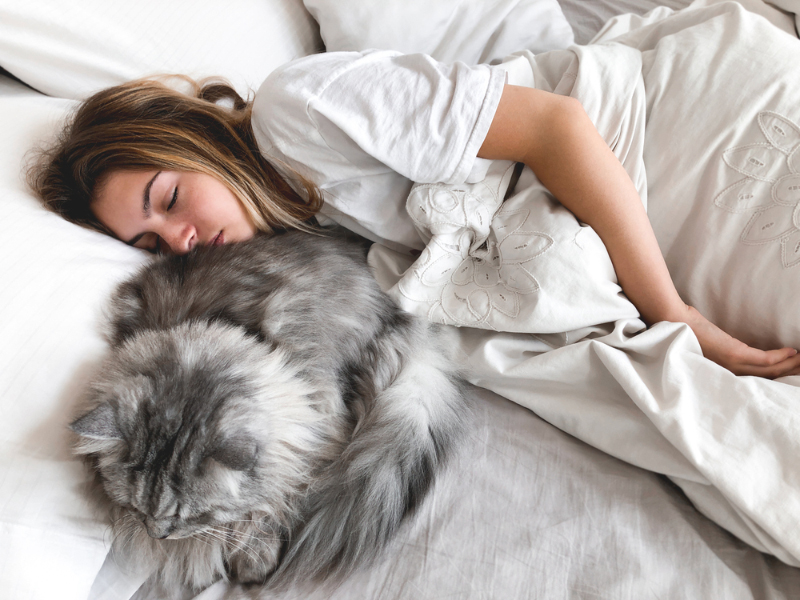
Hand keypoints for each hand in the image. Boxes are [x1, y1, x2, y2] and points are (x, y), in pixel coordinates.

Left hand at [677, 304, 799, 377]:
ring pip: (770, 370)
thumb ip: (723, 350)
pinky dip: (781, 356)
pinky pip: (765, 359)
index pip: (754, 381)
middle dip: (789, 373)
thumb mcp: (707, 345)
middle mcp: (727, 373)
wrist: (672, 320)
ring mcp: (731, 365)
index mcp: (722, 373)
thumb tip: (736, 348)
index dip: (774, 377)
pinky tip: (791, 351)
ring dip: (791, 365)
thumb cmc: (686, 330)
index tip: (790, 373)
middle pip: (767, 378)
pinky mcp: (734, 354)